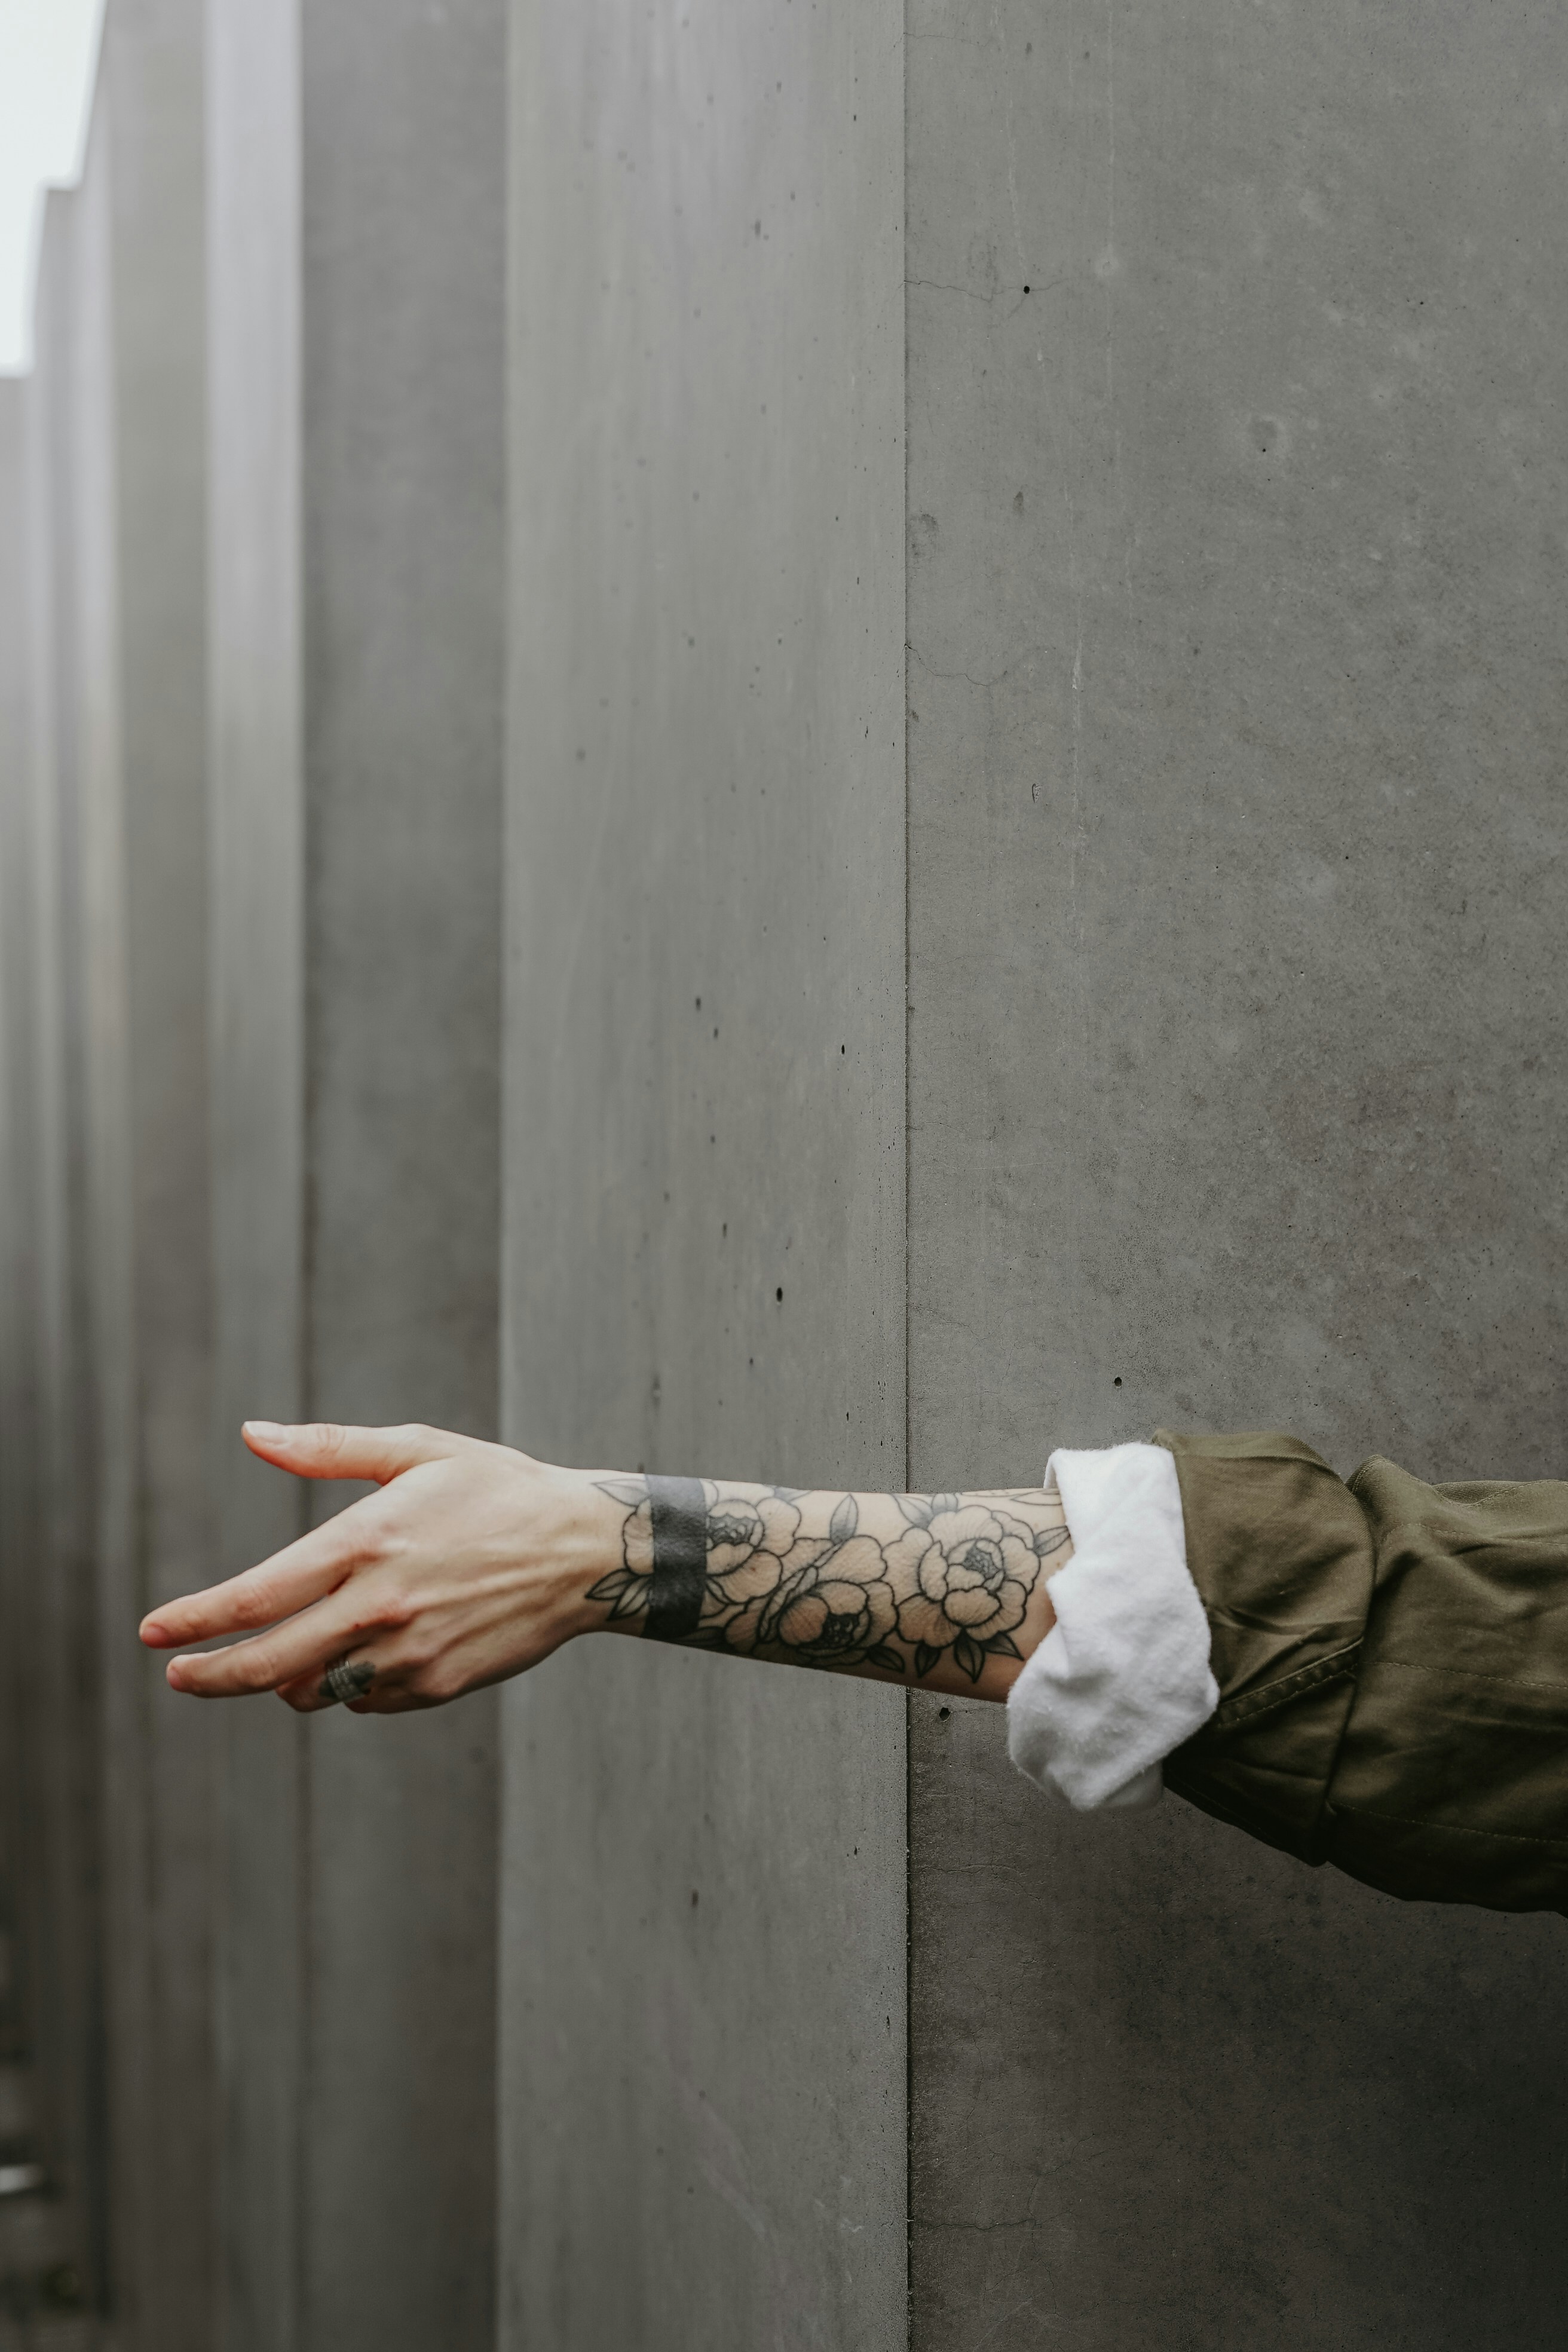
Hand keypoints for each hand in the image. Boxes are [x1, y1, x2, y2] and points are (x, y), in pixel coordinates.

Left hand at [140, 1422, 613, 1711]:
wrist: (585, 1551)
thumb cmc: (497, 1488)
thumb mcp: (416, 1450)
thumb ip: (326, 1447)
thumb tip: (252, 1432)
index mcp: (366, 1541)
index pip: (255, 1596)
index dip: (195, 1618)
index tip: (152, 1632)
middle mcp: (379, 1605)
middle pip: (266, 1663)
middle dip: (209, 1674)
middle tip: (180, 1673)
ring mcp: (409, 1653)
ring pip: (313, 1689)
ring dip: (287, 1678)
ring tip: (291, 1652)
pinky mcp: (437, 1685)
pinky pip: (365, 1699)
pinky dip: (351, 1683)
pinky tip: (371, 1649)